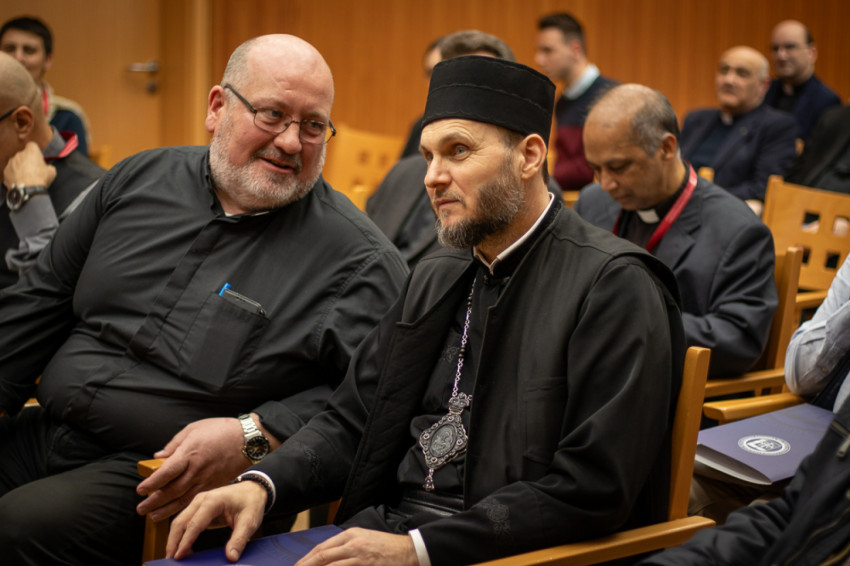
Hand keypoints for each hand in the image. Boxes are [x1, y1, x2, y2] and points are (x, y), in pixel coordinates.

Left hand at [4, 142, 55, 187]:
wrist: (27, 191)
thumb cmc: (40, 179)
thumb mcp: (52, 172)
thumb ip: (48, 166)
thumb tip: (47, 167)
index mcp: (31, 151)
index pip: (32, 145)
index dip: (35, 151)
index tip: (38, 158)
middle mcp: (19, 154)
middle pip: (23, 154)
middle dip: (27, 160)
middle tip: (33, 169)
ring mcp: (11, 163)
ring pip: (16, 162)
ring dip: (20, 167)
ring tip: (26, 176)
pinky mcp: (5, 171)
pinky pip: (11, 170)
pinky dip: (14, 174)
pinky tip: (20, 181)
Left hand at [136, 416, 252, 519]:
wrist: (248, 439)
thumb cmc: (221, 430)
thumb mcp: (194, 429)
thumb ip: (174, 444)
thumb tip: (158, 456)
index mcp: (190, 453)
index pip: (166, 473)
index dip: (152, 483)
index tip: (140, 489)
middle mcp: (197, 470)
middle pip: (172, 490)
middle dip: (154, 501)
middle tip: (141, 509)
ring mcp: (207, 480)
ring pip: (183, 499)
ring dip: (166, 509)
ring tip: (153, 517)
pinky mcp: (215, 485)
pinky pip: (196, 498)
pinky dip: (184, 507)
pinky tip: (175, 511)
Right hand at [166, 480, 266, 561]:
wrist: (254, 489)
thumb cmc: (251, 502)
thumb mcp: (250, 521)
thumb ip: (239, 539)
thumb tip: (231, 556)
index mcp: (213, 501)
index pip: (194, 523)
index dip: (185, 541)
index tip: (179, 556)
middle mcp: (201, 499)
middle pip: (180, 521)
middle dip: (173, 542)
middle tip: (170, 560)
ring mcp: (198, 502)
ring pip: (179, 521)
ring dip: (174, 539)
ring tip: (173, 556)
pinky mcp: (198, 508)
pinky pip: (185, 521)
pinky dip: (180, 535)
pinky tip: (182, 548)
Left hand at [295, 528, 418, 565]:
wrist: (408, 551)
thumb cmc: (387, 548)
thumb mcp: (365, 540)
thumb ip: (347, 546)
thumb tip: (328, 557)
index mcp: (351, 535)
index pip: (323, 547)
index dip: (307, 558)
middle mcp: (352, 543)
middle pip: (322, 555)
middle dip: (306, 565)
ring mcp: (358, 556)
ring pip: (330, 564)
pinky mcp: (365, 565)